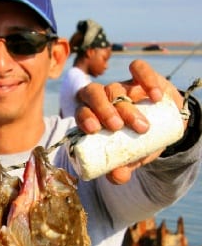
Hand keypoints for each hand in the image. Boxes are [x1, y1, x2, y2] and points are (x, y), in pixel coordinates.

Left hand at [75, 60, 184, 183]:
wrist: (164, 127)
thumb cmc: (138, 143)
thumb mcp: (130, 158)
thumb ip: (122, 168)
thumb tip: (117, 177)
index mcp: (93, 116)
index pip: (80, 111)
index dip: (84, 117)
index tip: (94, 130)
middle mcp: (103, 98)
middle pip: (92, 94)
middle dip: (103, 109)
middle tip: (117, 127)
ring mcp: (121, 85)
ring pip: (115, 88)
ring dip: (127, 107)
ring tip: (142, 127)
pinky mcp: (141, 76)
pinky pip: (139, 69)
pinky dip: (146, 79)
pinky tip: (155, 96)